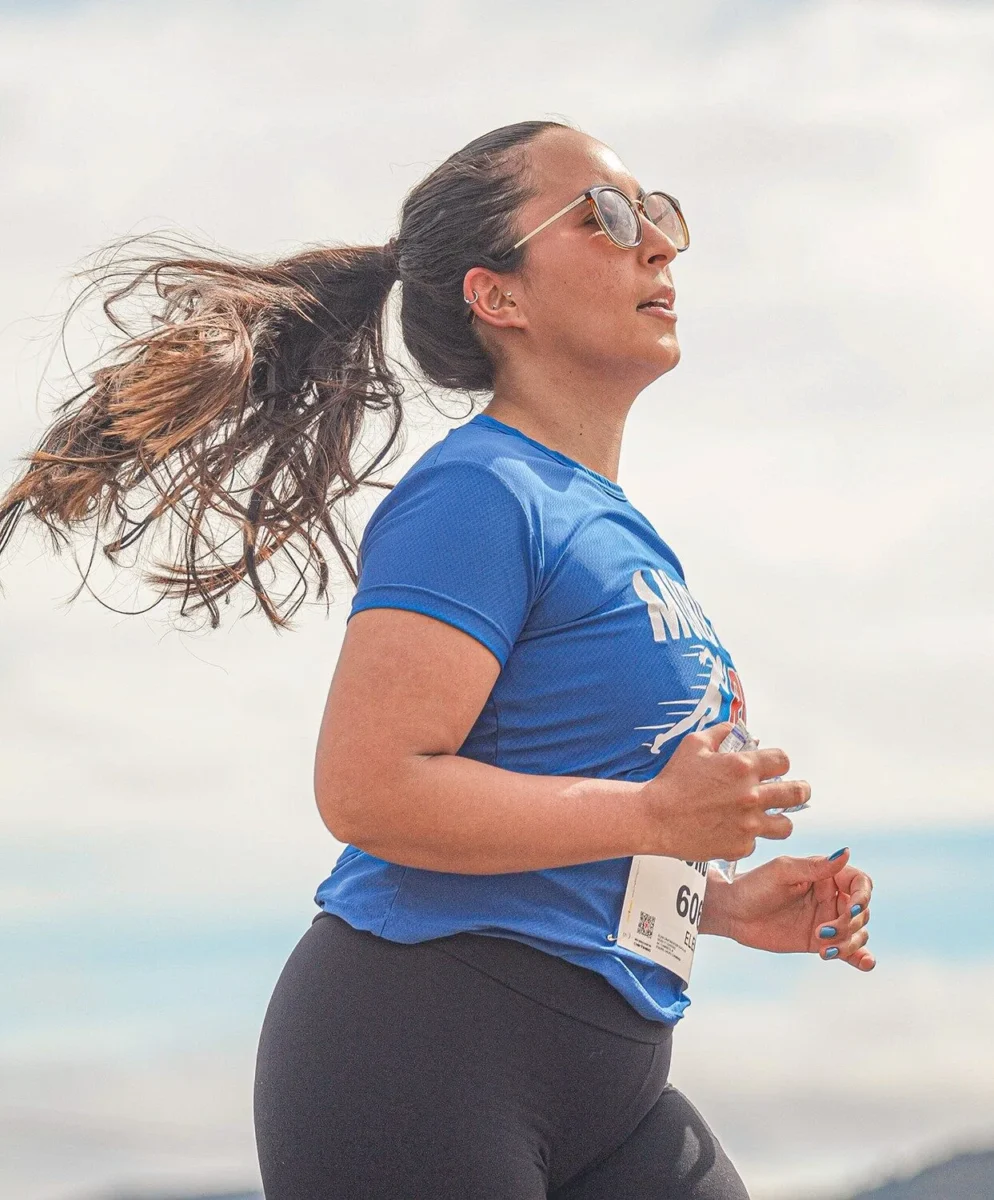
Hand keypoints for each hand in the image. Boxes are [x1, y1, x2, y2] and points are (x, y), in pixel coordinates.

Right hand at [638, 722, 811, 861]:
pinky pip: (755, 842)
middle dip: (800, 790)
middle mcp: (752, 796)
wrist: (655, 817)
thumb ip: (720, 733)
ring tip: (771, 817)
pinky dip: (747, 836)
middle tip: (797, 791)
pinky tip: (733, 830)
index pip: (783, 761)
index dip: (780, 762)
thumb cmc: (672, 780)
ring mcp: (748, 824)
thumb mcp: (694, 744)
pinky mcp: (740, 846)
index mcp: (743, 767)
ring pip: (785, 825)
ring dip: (780, 818)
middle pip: (797, 793)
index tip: (775, 767)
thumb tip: (734, 728)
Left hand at [705, 849, 874, 970]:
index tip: (852, 909)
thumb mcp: (782, 872)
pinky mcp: (819, 941)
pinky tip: (865, 963)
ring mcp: (826, 920)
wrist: (732, 913)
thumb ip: (815, 867)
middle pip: (861, 912)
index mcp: (825, 875)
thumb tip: (846, 852)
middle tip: (822, 932)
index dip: (863, 896)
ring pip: (857, 932)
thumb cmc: (753, 885)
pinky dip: (859, 957)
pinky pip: (847, 950)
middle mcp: (830, 897)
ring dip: (849, 943)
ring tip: (824, 949)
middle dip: (849, 924)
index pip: (860, 883)